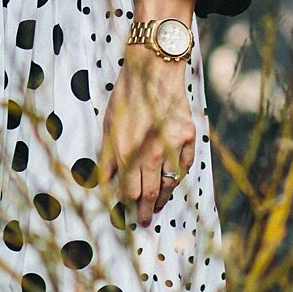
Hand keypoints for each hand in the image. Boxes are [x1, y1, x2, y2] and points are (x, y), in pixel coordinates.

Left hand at [97, 55, 196, 226]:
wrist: (154, 69)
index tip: (128, 214)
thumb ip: (107, 156)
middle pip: (151, 193)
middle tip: (146, 222)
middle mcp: (150, 151)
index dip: (129, 205)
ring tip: (159, 206)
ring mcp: (172, 144)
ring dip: (164, 198)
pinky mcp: (189, 136)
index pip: (129, 190)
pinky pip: (185, 165)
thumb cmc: (127, 94)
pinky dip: (179, 175)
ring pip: (170, 183)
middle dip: (147, 211)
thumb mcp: (108, 124)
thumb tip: (103, 182)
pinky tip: (172, 181)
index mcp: (127, 150)